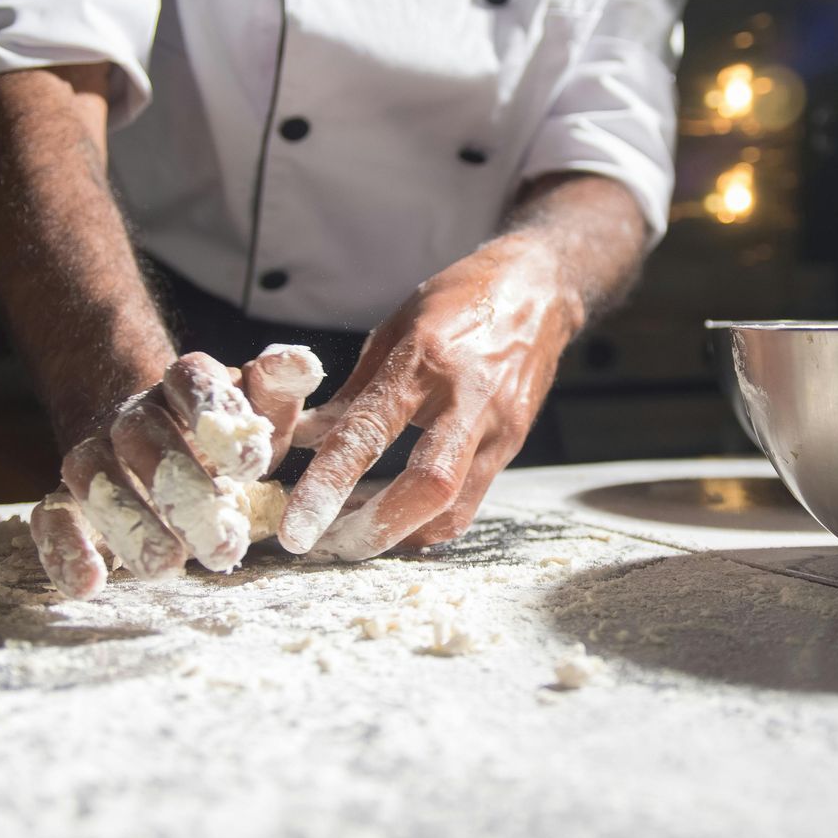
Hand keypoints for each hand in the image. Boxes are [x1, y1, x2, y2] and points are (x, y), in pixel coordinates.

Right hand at [28, 345, 324, 597]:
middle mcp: (132, 415)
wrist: (163, 455)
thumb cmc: (224, 440)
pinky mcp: (70, 502)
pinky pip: (52, 517)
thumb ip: (281, 390)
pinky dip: (64, 549)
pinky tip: (89, 584)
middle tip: (222, 541)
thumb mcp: (262, 414)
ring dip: (130, 523)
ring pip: (94, 477)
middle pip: (141, 436)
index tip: (251, 464)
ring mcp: (94, 456)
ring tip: (169, 567)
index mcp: (181, 385)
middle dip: (181, 489)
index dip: (215, 414)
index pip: (189, 379)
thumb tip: (301, 364)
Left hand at [277, 236, 582, 560]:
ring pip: (455, 504)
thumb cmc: (461, 299)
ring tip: (360, 541)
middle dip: (376, 528)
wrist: (539, 288)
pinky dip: (432, 520)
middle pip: (429, 484)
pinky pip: (471, 499)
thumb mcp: (395, 327)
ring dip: (403, 534)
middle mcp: (466, 396)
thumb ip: (354, 389)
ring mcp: (498, 424)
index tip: (298, 526)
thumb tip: (308, 437)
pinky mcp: (515, 442)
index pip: (368, 432)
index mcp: (424, 359)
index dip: (328, 484)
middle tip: (332, 548)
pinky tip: (401, 522)